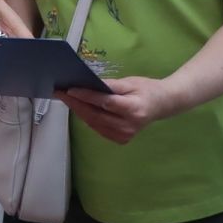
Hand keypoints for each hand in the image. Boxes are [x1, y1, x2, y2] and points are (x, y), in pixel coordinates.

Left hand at [60, 76, 179, 144]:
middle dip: (76, 104)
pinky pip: (98, 128)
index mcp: (134, 109)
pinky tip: (79, 107)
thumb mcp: (130, 82)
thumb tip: (88, 84)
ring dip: (79, 111)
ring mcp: (124, 135)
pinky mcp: (121, 139)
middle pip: (96, 115)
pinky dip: (87, 118)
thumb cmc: (146, 90)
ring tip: (66, 98)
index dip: (86, 97)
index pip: (105, 103)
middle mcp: (128, 126)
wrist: (162, 105)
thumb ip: (110, 85)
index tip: (70, 89)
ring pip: (94, 123)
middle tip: (60, 93)